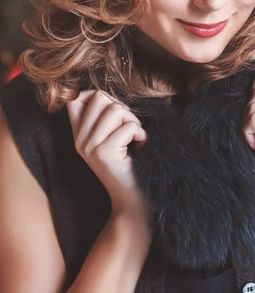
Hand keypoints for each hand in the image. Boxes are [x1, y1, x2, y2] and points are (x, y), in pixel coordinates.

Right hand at [67, 90, 149, 219]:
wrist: (131, 199)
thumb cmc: (128, 164)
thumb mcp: (110, 138)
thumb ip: (104, 116)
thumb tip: (105, 93)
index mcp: (77, 134)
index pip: (75, 98)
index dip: (97, 96)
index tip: (114, 113)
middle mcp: (79, 139)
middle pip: (99, 97)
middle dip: (122, 108)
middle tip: (129, 128)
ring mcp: (89, 146)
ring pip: (115, 109)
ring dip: (133, 121)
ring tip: (134, 138)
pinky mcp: (104, 153)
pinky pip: (128, 127)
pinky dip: (140, 134)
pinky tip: (140, 147)